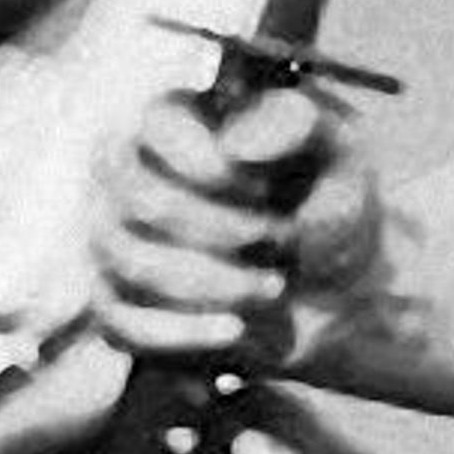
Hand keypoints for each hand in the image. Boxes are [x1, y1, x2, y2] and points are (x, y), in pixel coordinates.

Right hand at [91, 85, 381, 362]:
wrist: (338, 289)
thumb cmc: (328, 206)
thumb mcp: (337, 154)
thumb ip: (299, 126)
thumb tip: (238, 144)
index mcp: (180, 121)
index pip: (153, 125)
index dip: (210, 164)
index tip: (267, 190)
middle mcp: (131, 175)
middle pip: (136, 198)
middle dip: (218, 229)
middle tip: (278, 239)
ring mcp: (115, 241)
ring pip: (128, 262)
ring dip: (213, 282)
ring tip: (274, 286)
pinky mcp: (119, 305)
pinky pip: (119, 323)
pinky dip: (183, 331)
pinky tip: (235, 328)